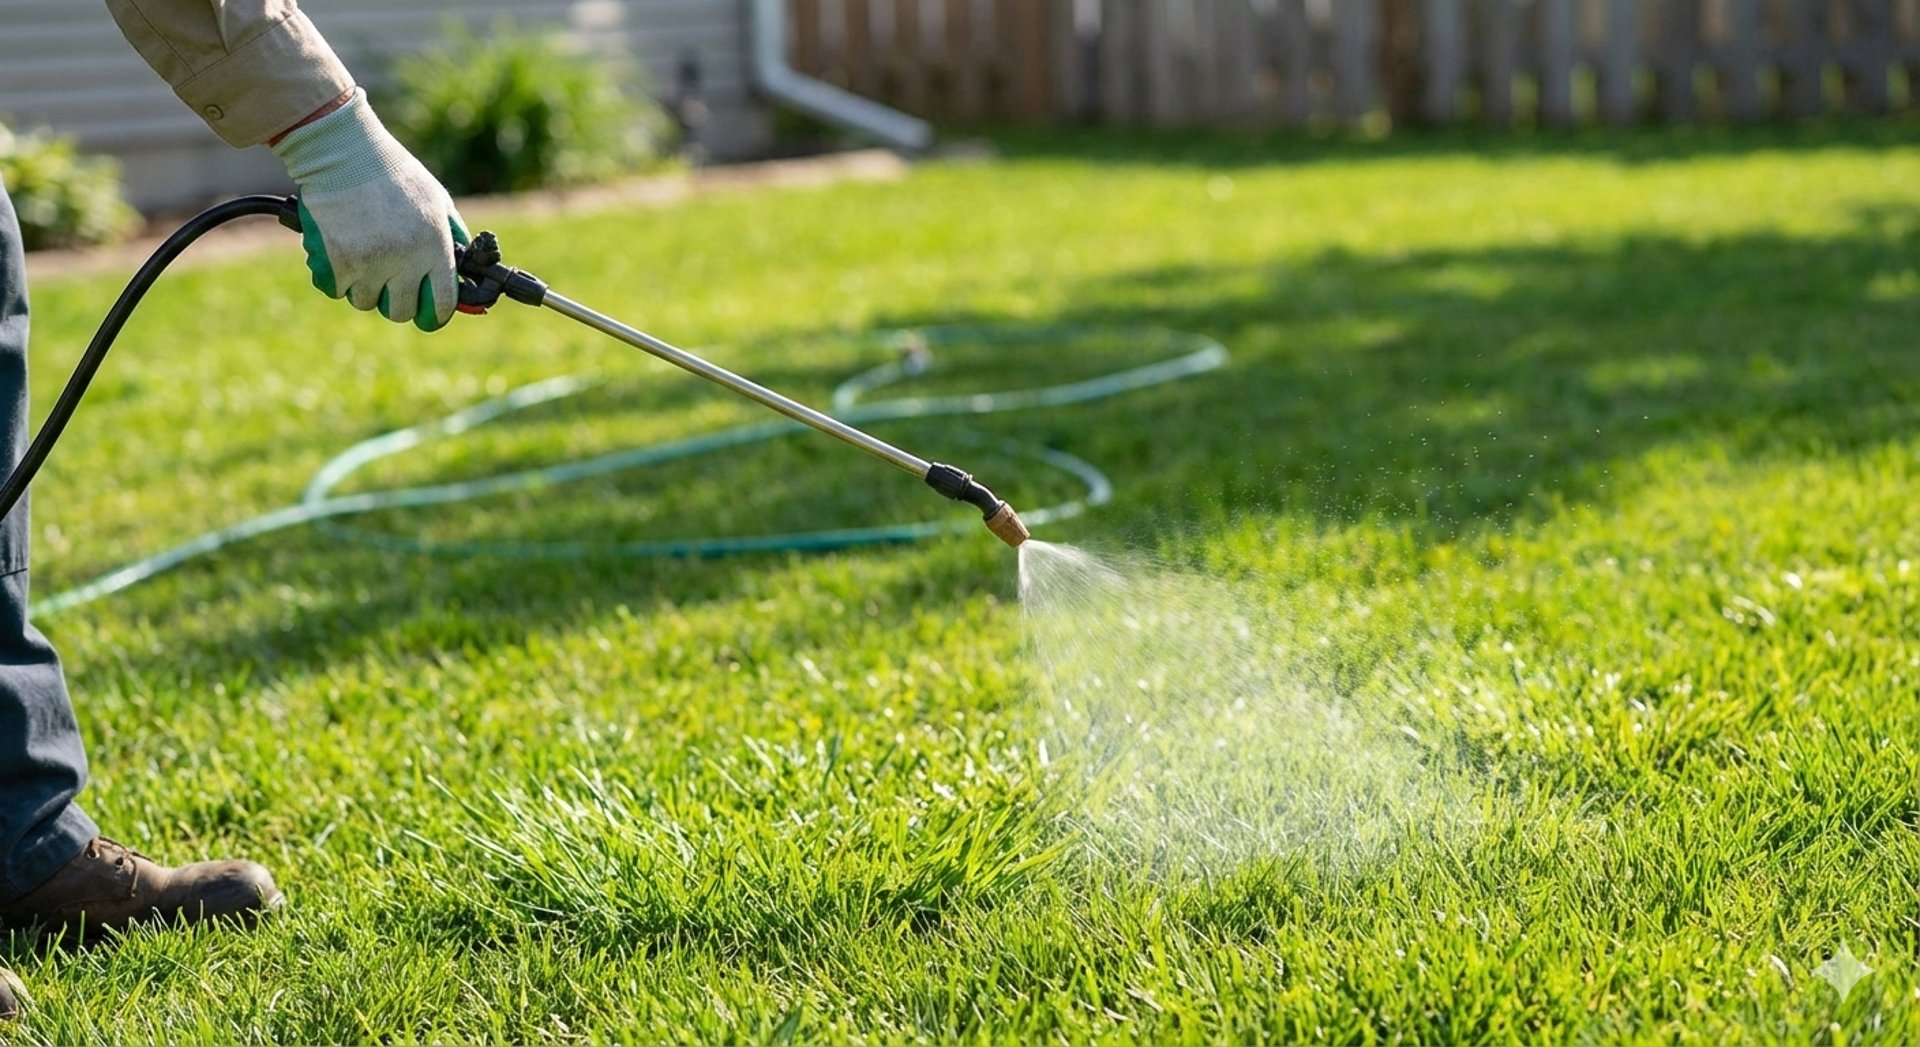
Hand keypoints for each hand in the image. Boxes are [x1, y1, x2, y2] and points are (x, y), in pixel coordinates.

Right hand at [271, 88, 467, 331]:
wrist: (343, 152)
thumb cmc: (394, 173)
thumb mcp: (436, 201)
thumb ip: (450, 238)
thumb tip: (462, 272)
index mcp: (435, 247)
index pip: (442, 305)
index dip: (436, 315)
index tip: (429, 314)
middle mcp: (406, 261)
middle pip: (402, 312)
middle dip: (397, 302)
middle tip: (390, 283)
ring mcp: (370, 264)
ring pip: (367, 302)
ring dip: (365, 287)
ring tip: (363, 257)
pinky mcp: (337, 262)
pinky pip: (338, 290)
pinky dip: (337, 278)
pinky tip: (341, 253)